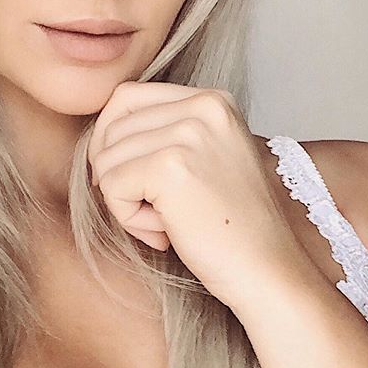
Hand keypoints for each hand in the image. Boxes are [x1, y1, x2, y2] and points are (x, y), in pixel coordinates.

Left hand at [86, 81, 313, 310]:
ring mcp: (188, 134)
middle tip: (154, 211)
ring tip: (165, 223)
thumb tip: (101, 134)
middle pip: (112, 127)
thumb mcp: (206, 158)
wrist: (266, 269)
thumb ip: (165, 133)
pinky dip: (127, 217)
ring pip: (106, 158)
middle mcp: (203, 106)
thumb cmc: (231, 225)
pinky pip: (112, 186)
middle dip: (118, 174)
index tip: (131, 179)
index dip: (113, 140)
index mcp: (213, 100)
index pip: (127, 98)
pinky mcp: (170, 167)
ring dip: (124, 200)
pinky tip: (164, 233)